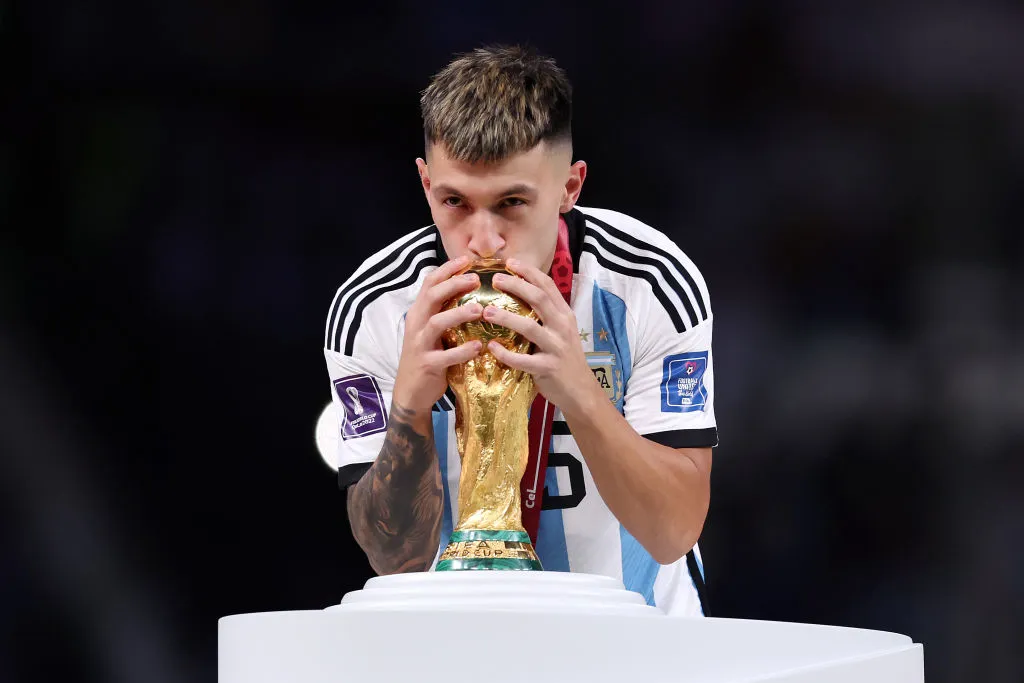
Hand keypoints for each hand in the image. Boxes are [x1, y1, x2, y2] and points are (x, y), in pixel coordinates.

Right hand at [392, 256, 483, 424]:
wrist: (411, 392)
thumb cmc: (429, 356)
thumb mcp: (432, 331)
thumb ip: (445, 311)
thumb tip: (470, 290)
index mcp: (419, 313)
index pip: (430, 283)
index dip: (447, 269)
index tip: (467, 259)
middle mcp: (417, 325)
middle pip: (432, 296)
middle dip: (454, 284)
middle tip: (476, 279)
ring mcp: (420, 345)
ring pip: (437, 323)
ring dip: (459, 314)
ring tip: (480, 309)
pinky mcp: (427, 365)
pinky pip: (445, 356)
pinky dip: (462, 351)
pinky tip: (478, 346)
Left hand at [484, 258, 598, 410]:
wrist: (581, 391)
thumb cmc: (564, 358)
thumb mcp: (561, 331)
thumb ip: (546, 313)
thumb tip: (520, 292)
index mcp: (564, 315)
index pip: (547, 286)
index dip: (529, 272)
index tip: (510, 262)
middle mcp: (562, 327)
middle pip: (539, 299)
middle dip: (516, 286)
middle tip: (495, 280)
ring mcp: (556, 347)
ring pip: (530, 327)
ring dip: (506, 318)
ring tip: (486, 312)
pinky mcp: (548, 368)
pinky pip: (523, 360)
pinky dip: (505, 354)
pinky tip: (491, 347)